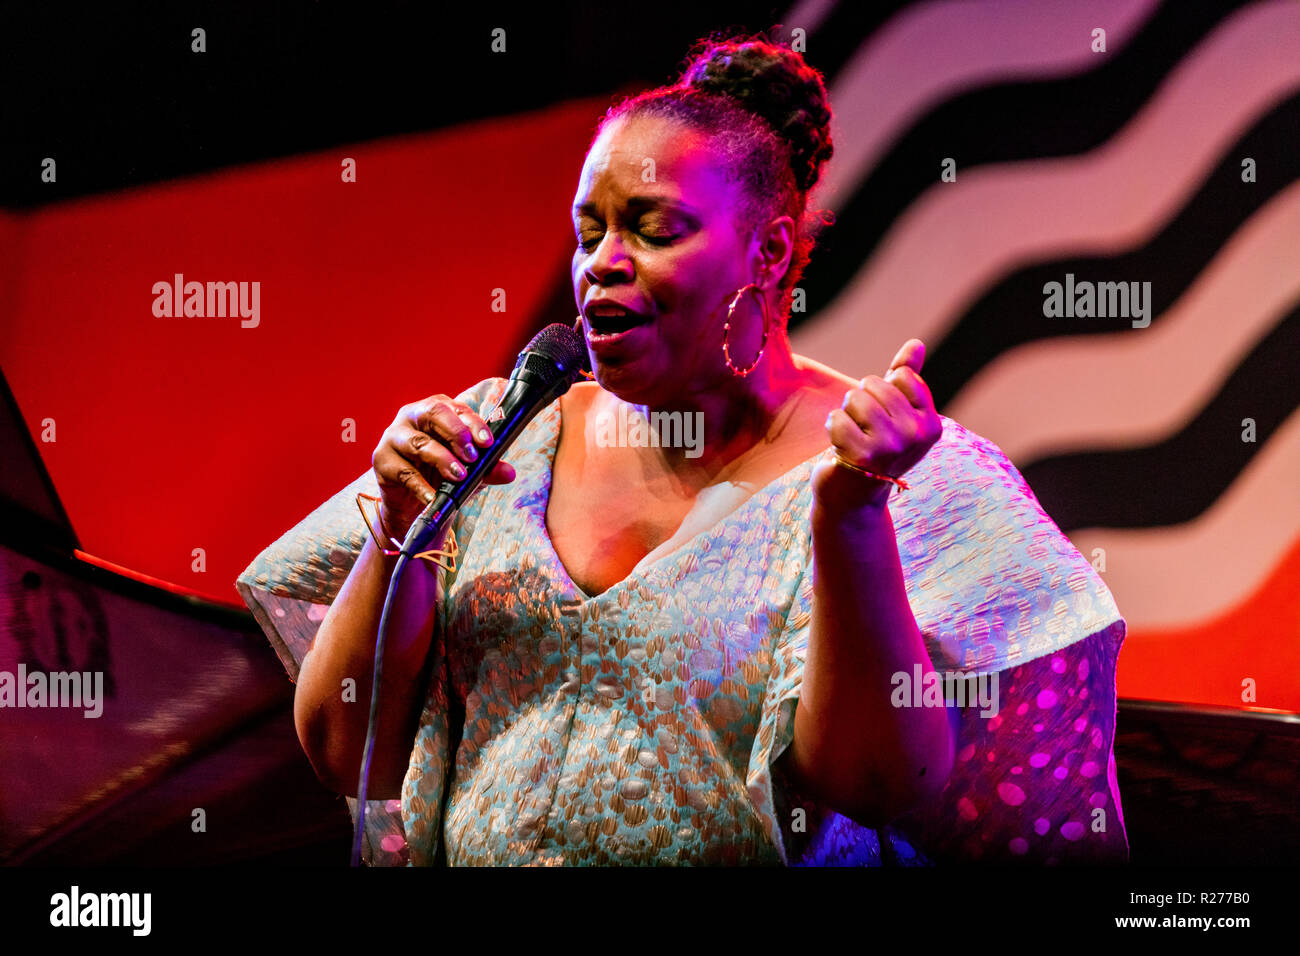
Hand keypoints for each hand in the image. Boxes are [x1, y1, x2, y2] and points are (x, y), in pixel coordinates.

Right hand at [371, 394, 514, 539]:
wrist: (415, 503)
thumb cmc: (442, 476)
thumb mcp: (470, 472)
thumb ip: (488, 468)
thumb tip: (509, 472)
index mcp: (437, 410)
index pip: (457, 409)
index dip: (474, 424)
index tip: (488, 443)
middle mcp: (413, 416)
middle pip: (433, 413)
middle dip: (456, 433)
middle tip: (472, 456)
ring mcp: (394, 436)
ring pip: (418, 442)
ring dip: (442, 459)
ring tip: (459, 476)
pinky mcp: (381, 460)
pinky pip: (403, 471)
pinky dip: (421, 486)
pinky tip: (434, 496)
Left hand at [812, 339, 942, 512]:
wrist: (855, 495)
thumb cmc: (876, 447)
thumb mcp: (897, 412)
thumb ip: (907, 377)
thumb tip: (916, 344)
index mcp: (931, 425)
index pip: (902, 375)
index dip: (883, 390)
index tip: (884, 417)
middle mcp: (916, 436)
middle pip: (875, 385)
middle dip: (860, 401)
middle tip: (864, 429)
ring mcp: (891, 447)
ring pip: (855, 398)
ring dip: (845, 414)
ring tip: (853, 436)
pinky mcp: (862, 456)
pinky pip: (836, 418)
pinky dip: (833, 428)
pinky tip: (841, 447)